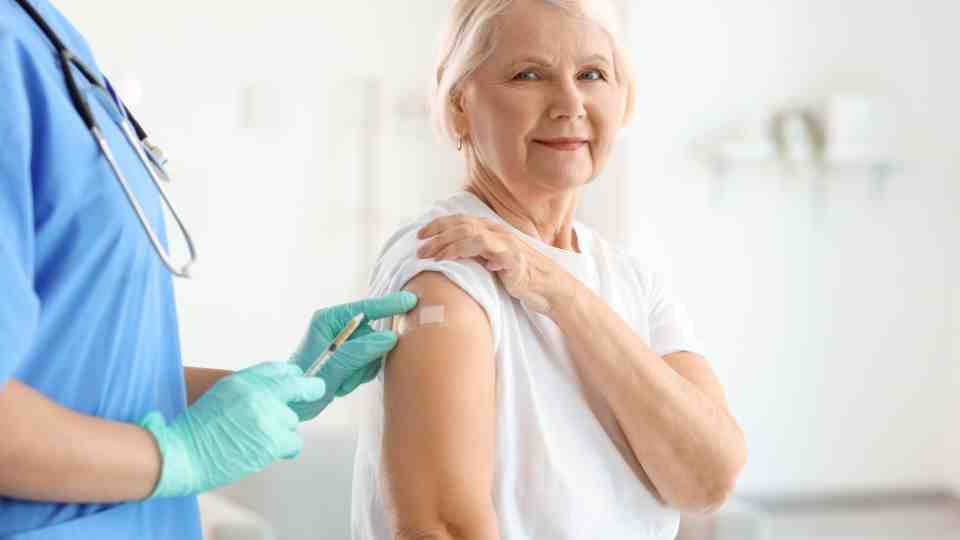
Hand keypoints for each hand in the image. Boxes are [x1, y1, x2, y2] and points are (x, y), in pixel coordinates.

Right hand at [141, 362, 325, 497]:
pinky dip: (286, 449)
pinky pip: (294, 442)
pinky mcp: (272, 440)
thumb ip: (246, 392)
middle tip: (316, 390)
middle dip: (308, 389)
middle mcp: (257, 393)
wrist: (181, 455)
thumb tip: (275, 395)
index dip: (290, 373)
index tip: (298, 376)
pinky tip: (271, 452)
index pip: (275, 368)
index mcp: (240, 381)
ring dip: (281, 431)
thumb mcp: (219, 397)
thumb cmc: (194, 433)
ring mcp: (267, 416)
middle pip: (296, 387)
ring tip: (258, 440)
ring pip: (292, 420)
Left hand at [289, 292, 417, 419]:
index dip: (389, 304)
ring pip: (375, 350)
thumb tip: (390, 337)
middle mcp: (338, 328)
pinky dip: (361, 375)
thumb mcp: (330, 369)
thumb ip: (359, 352)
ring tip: (342, 381)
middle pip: (373, 332)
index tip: (411, 300)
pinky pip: (371, 362)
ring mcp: (345, 342)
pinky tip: (344, 383)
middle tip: (352, 371)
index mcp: (328, 320)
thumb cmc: (303, 384)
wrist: (293, 405)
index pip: (365, 309)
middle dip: (369, 355)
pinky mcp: (350, 357)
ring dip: (363, 369)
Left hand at [416, 215, 574, 314]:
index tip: (420, 235)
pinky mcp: (510, 257)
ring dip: (445, 244)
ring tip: (429, 256)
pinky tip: (449, 259)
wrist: (549, 289)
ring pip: (468, 233)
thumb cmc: (522, 277)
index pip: (461, 221)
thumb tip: (453, 256)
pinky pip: (482, 248)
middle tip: (418, 247)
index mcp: (492, 230)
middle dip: (436, 233)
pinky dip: (462, 251)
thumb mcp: (494, 263)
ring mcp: (505, 242)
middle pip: (461, 224)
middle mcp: (497, 232)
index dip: (438, 225)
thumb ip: (477, 255)